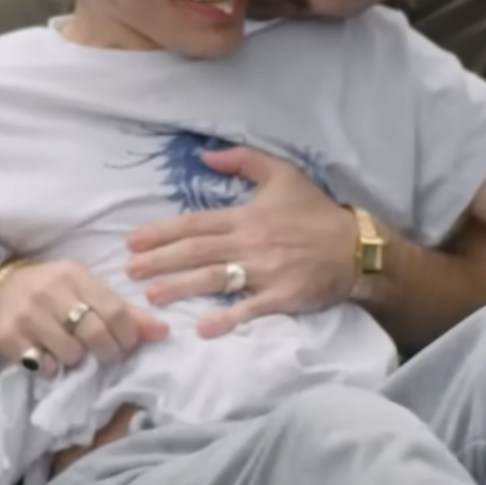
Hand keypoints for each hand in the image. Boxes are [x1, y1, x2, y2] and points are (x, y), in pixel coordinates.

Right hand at [0, 258, 167, 375]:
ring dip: (77, 359)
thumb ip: (122, 310)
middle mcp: (50, 292)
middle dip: (107, 352)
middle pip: (96, 334)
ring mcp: (28, 314)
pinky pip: (44, 365)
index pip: (116, 312)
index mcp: (74, 275)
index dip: (128, 336)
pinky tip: (46, 354)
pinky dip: (51, 366)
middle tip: (103, 354)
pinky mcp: (10, 337)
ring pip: (72, 354)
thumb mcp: (85, 290)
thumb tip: (162, 332)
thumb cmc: (51, 290)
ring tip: (70, 350)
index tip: (125, 344)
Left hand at [125, 145, 358, 338]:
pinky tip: (203, 329)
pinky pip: (250, 309)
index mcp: (247, 216)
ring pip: (216, 279)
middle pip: (197, 252)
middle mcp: (251, 243)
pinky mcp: (283, 296)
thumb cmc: (316, 211)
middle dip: (160, 262)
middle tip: (129, 272)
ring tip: (152, 296)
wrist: (356, 246)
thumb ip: (242, 160)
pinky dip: (227, 319)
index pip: (195, 224)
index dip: (162, 233)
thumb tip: (204, 156)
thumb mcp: (282, 174)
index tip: (133, 242)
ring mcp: (266, 271)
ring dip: (181, 287)